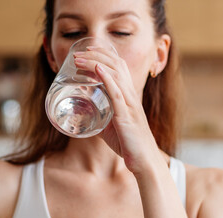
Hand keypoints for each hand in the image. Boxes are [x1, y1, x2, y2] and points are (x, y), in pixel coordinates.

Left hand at [73, 46, 161, 174]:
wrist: (145, 161)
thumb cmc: (129, 144)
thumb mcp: (111, 128)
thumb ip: (101, 119)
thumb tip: (84, 116)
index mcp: (128, 96)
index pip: (119, 67)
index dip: (104, 55)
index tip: (87, 51)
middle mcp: (131, 96)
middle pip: (117, 65)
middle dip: (96, 55)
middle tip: (78, 53)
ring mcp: (130, 105)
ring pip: (115, 75)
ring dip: (96, 63)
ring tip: (80, 59)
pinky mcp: (127, 116)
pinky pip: (117, 93)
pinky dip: (107, 79)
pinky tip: (97, 70)